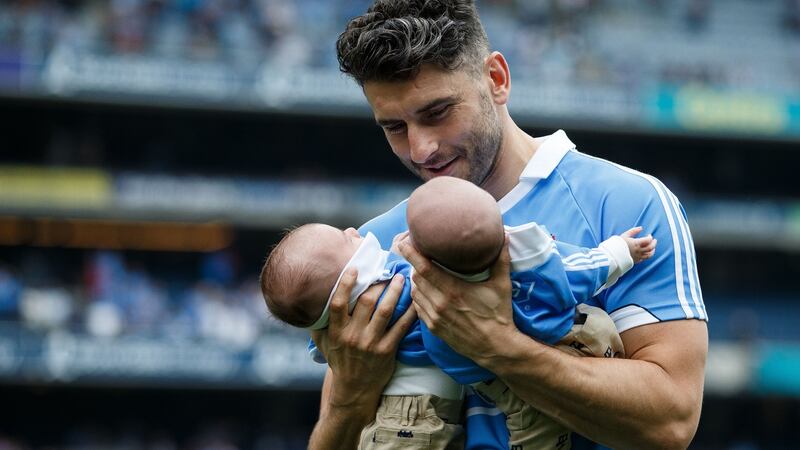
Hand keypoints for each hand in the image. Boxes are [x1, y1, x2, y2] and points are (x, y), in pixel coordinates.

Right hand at [310, 269, 415, 408]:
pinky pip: (401, 327)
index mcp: (336, 331)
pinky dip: (409, 312)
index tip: (354, 269)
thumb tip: (312, 297)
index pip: (339, 303)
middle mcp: (353, 336)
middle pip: (367, 302)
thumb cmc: (338, 360)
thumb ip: (320, 322)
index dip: (346, 284)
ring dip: (395, 292)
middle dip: (378, 283)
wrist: (353, 389)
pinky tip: (415, 300)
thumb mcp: (323, 342)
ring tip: (401, 279)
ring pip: (385, 311)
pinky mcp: (387, 350)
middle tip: (386, 271)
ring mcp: (371, 343)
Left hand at [397, 235, 517, 363]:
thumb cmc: (499, 316)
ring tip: (421, 271)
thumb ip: (501, 259)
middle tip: (417, 255)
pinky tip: (425, 291)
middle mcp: (440, 303)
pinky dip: (418, 297)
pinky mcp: (433, 328)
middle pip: (416, 278)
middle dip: (414, 264)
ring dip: (415, 281)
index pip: (424, 268)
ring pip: (415, 292)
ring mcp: (435, 317)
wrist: (496, 348)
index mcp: (453, 290)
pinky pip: (418, 308)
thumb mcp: (502, 285)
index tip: (404, 243)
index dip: (411, 254)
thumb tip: (504, 235)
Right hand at [621, 226, 656, 263]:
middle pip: (650, 247)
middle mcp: (638, 251)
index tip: (649, 235)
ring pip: (649, 254)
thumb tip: (641, 228)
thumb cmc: (618, 243)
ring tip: (653, 247)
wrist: (613, 254)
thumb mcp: (625, 235)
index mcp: (636, 243)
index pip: (648, 240)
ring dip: (653, 250)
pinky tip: (647, 252)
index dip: (650, 237)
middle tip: (654, 240)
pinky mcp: (636, 260)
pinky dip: (648, 255)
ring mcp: (638, 256)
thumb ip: (633, 231)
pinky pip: (644, 259)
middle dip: (654, 243)